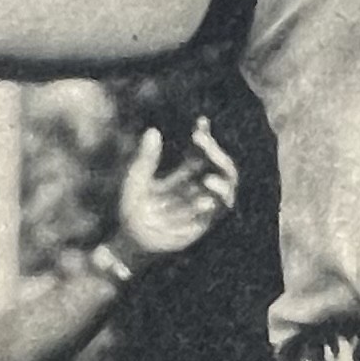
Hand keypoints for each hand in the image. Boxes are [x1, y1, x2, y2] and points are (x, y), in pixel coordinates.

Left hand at [112, 116, 239, 262]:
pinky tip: (208, 181)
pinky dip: (220, 192)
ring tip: (207, 156)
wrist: (131, 240)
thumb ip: (146, 158)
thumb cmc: (131, 209)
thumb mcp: (136, 179)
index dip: (205, 136)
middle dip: (214, 148)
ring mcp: (203, 204)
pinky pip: (223, 206)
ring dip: (222, 167)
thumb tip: (153, 131)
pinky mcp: (206, 221)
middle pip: (218, 163)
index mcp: (183, 175)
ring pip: (228, 182)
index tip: (201, 121)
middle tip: (199, 137)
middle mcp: (197, 187)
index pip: (201, 151)